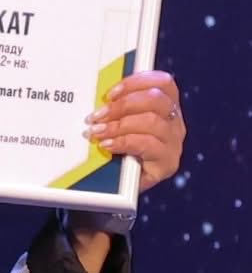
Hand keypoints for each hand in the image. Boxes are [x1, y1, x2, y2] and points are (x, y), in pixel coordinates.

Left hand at [84, 70, 185, 191]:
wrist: (123, 190)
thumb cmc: (120, 153)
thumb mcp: (120, 126)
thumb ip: (119, 109)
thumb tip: (102, 97)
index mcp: (167, 107)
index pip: (163, 82)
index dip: (136, 82)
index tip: (110, 93)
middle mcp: (175, 123)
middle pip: (156, 100)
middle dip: (122, 105)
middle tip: (97, 116)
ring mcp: (174, 143)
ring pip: (152, 122)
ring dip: (119, 125)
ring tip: (97, 132)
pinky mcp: (167, 163)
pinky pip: (147, 145)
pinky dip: (123, 142)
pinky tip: (107, 145)